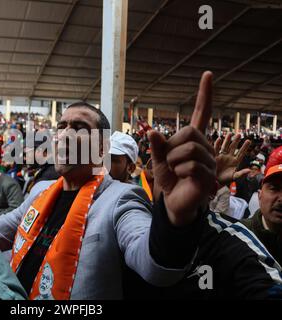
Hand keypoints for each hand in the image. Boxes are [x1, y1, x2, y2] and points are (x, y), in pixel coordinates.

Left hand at [148, 71, 215, 225]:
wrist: (172, 202)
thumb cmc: (168, 179)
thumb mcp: (158, 160)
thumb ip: (157, 146)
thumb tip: (151, 132)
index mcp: (193, 140)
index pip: (201, 113)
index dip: (204, 95)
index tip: (207, 75)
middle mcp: (205, 147)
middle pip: (189, 132)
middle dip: (172, 147)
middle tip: (170, 162)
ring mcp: (210, 161)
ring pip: (188, 150)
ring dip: (173, 162)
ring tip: (176, 171)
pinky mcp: (209, 176)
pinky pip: (189, 166)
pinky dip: (178, 172)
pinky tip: (182, 178)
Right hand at [214, 133, 250, 185]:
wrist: (214, 181)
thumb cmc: (224, 180)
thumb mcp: (234, 177)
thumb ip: (241, 173)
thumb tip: (249, 170)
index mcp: (235, 162)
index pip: (241, 152)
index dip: (245, 147)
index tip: (248, 140)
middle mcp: (228, 157)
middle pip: (233, 147)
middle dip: (236, 141)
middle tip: (239, 134)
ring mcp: (221, 156)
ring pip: (225, 146)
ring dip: (227, 140)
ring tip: (230, 133)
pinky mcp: (214, 157)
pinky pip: (216, 149)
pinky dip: (217, 144)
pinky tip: (219, 139)